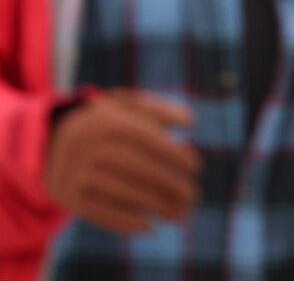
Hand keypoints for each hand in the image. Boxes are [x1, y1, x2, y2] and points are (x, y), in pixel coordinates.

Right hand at [43, 89, 200, 234]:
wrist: (55, 144)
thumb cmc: (107, 125)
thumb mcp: (128, 108)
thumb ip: (160, 111)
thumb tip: (190, 122)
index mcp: (106, 119)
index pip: (146, 137)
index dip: (174, 153)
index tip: (195, 167)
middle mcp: (86, 145)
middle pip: (136, 166)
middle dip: (169, 183)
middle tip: (192, 195)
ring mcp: (73, 171)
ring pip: (121, 191)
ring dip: (155, 205)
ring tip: (179, 214)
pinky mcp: (66, 195)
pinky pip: (98, 211)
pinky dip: (124, 222)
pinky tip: (148, 227)